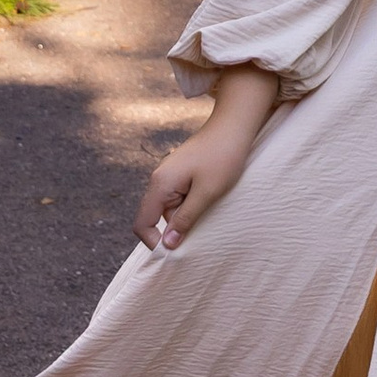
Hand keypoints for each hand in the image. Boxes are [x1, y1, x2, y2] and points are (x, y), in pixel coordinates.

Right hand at [133, 66, 278, 253]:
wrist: (234, 126)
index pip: (142, 223)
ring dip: (186, 215)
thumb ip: (185, 220)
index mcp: (160, 185)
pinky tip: (209, 199)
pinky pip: (179, 196)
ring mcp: (170, 175)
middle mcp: (159, 180)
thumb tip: (167, 246)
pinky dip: (191, 204)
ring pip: (170, 207)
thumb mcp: (207, 193)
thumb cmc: (223, 157)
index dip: (154, 242)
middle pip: (156, 217)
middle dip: (174, 229)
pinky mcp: (181, 172)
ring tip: (210, 209)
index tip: (176, 251)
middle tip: (201, 232)